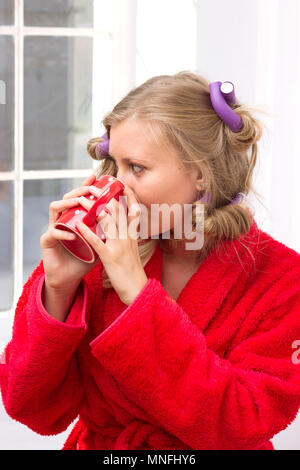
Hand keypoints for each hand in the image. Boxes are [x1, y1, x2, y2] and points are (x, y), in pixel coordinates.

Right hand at [40, 174, 102, 290]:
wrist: (69, 277)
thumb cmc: (85, 260)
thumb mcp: (102, 243)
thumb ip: (111, 231)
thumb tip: (130, 219)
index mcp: (76, 218)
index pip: (80, 198)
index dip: (87, 186)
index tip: (97, 178)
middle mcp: (63, 219)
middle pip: (67, 198)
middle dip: (78, 191)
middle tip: (88, 188)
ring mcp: (53, 228)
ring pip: (55, 208)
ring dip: (67, 204)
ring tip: (79, 204)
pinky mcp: (47, 241)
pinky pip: (53, 232)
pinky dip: (63, 232)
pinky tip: (73, 234)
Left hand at [75, 184, 147, 304]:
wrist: (138, 290)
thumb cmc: (133, 272)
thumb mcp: (133, 250)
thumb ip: (128, 237)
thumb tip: (123, 226)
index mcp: (133, 235)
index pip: (134, 209)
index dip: (128, 194)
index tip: (121, 183)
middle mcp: (127, 236)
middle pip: (118, 209)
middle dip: (105, 195)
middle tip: (93, 187)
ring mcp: (119, 245)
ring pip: (107, 220)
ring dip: (93, 207)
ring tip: (81, 200)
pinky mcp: (110, 257)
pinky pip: (97, 241)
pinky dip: (86, 231)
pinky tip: (77, 225)